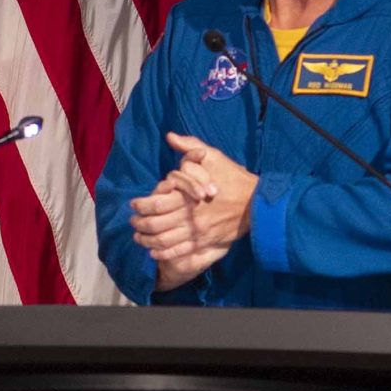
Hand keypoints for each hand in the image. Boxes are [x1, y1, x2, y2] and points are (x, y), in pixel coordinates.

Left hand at [127, 134, 258, 291]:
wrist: (258, 203)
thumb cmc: (234, 178)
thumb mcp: (214, 157)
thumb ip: (191, 147)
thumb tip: (171, 137)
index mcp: (188, 195)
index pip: (154, 203)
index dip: (139, 205)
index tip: (133, 204)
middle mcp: (190, 216)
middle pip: (155, 225)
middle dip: (139, 224)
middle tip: (133, 222)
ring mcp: (197, 232)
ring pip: (163, 241)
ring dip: (147, 240)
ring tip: (139, 237)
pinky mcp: (205, 242)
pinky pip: (178, 252)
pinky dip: (163, 253)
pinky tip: (154, 252)